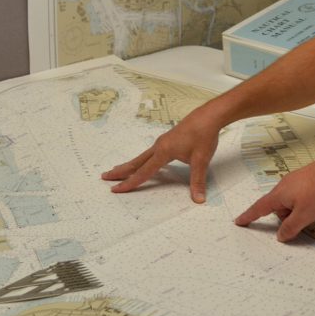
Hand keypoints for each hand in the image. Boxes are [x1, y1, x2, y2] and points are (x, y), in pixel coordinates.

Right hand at [101, 110, 220, 202]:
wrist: (209, 116)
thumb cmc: (204, 136)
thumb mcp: (201, 160)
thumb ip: (197, 181)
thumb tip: (198, 200)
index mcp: (163, 152)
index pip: (143, 172)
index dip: (130, 182)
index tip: (115, 189)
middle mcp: (159, 146)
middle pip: (136, 162)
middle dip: (121, 171)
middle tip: (105, 176)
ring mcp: (163, 141)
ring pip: (142, 156)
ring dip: (130, 164)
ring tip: (118, 169)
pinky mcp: (169, 139)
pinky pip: (150, 153)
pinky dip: (142, 160)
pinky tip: (145, 162)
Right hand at [234, 162, 314, 241]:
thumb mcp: (304, 215)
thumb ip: (290, 228)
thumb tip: (279, 236)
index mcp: (279, 194)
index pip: (259, 208)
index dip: (249, 216)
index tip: (238, 221)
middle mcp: (283, 186)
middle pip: (277, 208)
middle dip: (286, 218)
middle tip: (303, 220)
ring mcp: (294, 181)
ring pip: (289, 203)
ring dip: (297, 211)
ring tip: (314, 209)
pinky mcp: (305, 179)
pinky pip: (298, 196)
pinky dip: (303, 204)